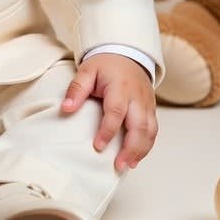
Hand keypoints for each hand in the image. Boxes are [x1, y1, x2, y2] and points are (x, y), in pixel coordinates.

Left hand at [61, 53, 157, 171]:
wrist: (127, 54)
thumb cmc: (105, 64)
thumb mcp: (87, 70)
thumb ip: (76, 89)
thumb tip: (66, 108)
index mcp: (120, 87)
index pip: (116, 112)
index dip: (108, 131)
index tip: (98, 146)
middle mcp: (137, 97)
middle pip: (139, 126)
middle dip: (130, 148)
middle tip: (118, 165)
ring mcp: (147, 104)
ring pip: (150, 131)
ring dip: (141, 150)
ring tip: (127, 165)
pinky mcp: (151, 109)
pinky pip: (153, 130)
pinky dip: (146, 146)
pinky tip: (136, 157)